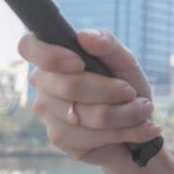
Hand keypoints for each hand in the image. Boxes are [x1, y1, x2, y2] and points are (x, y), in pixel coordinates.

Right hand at [18, 28, 160, 171]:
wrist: (137, 125)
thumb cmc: (126, 86)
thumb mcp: (125, 62)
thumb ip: (108, 44)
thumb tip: (84, 36)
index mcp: (53, 56)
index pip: (29, 46)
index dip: (50, 55)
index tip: (79, 63)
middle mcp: (43, 82)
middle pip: (70, 86)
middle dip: (112, 90)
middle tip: (133, 93)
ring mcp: (47, 112)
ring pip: (87, 114)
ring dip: (126, 114)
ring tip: (143, 110)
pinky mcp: (59, 138)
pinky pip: (93, 135)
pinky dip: (126, 131)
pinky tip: (142, 129)